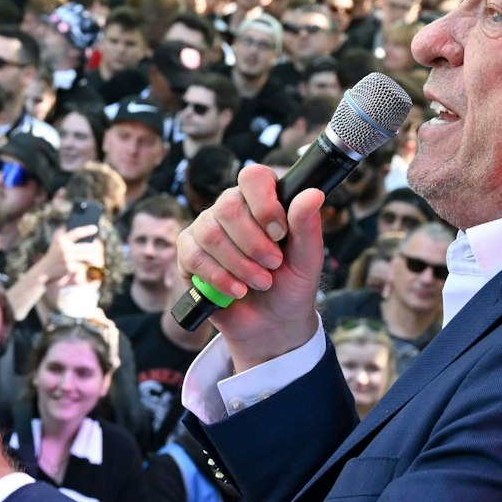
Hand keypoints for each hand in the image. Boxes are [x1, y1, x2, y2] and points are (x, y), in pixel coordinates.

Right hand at [37, 224, 102, 289]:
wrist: (45, 270)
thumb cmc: (54, 253)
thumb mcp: (56, 241)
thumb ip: (62, 231)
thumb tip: (73, 223)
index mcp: (61, 240)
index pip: (77, 233)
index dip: (87, 230)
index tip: (95, 228)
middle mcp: (64, 249)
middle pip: (86, 247)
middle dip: (94, 248)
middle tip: (98, 247)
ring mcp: (67, 259)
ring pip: (87, 257)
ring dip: (93, 257)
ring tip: (96, 257)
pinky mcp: (70, 268)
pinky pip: (83, 265)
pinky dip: (85, 265)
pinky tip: (86, 265)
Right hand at [174, 163, 325, 372]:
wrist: (271, 323)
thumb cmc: (290, 285)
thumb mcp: (307, 259)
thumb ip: (307, 226)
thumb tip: (313, 193)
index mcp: (261, 201)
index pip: (254, 177)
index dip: (264, 203)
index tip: (280, 232)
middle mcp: (230, 209)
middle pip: (228, 207)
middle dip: (254, 244)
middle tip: (273, 266)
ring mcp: (205, 230)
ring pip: (211, 234)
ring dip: (240, 265)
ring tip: (260, 283)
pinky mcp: (188, 254)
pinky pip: (193, 257)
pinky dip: (219, 278)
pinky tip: (237, 291)